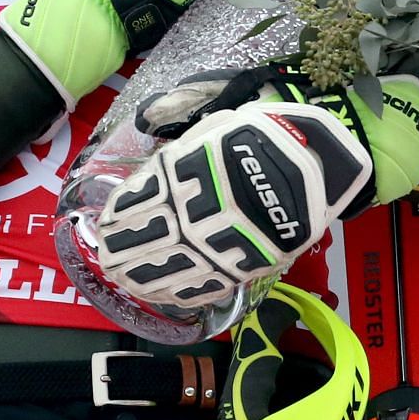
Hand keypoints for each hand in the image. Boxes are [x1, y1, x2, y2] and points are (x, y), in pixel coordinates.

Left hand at [92, 70, 418, 307]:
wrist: (313, 163)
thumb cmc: (264, 134)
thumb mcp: (214, 124)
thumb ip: (181, 141)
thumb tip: (154, 142)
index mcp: (178, 177)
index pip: (134, 205)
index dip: (116, 221)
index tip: (105, 228)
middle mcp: (188, 215)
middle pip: (143, 243)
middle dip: (120, 255)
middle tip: (108, 261)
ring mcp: (213, 244)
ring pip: (167, 271)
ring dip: (141, 279)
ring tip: (126, 282)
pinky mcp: (241, 266)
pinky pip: (204, 286)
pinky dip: (182, 293)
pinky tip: (167, 295)